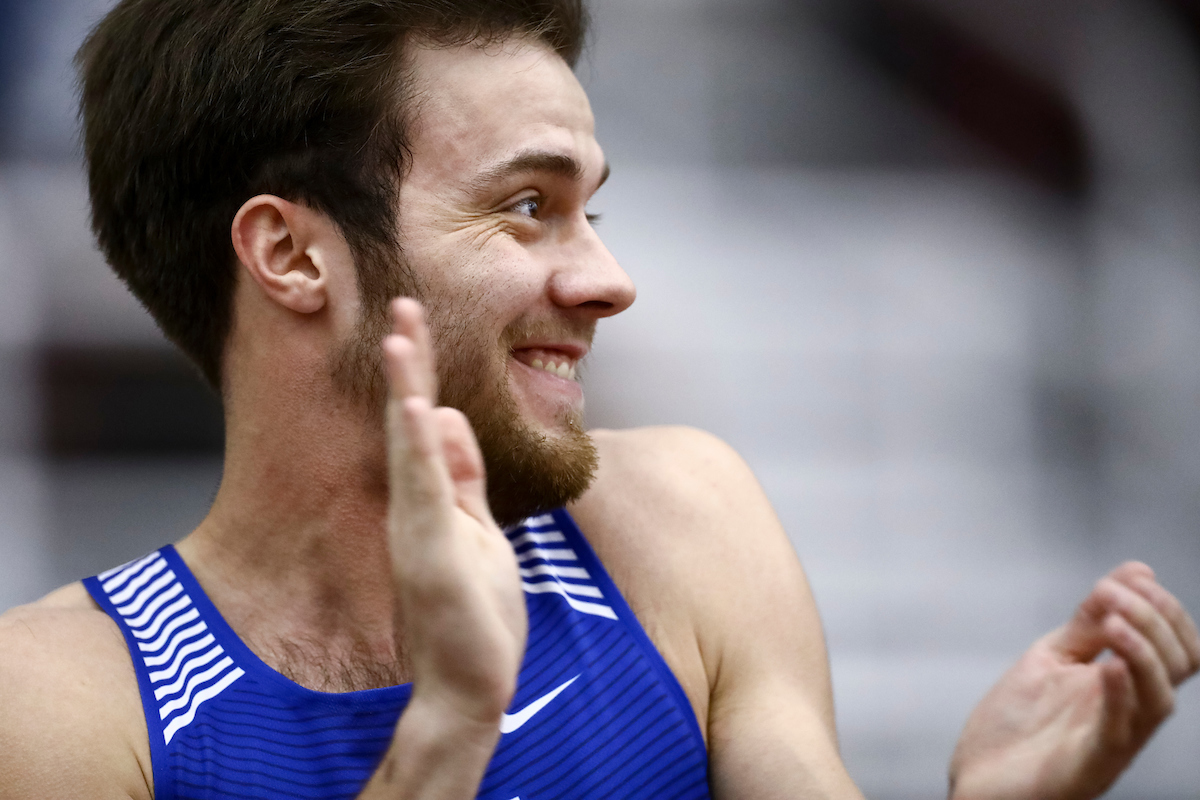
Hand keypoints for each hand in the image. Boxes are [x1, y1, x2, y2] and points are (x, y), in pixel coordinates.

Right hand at [383, 297, 526, 724]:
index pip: (423, 419)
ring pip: (410, 449)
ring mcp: (420, 531)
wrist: (466, 686)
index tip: (412, 317)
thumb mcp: (477, 527)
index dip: (417, 369)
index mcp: (430, 498)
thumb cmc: (474, 612)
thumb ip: (461, 475)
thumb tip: (448, 414)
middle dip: (406, 361)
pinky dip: (421, 451)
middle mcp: (416, 508)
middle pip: (410, 420)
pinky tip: (419, 410)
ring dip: (405, 390)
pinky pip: (425, 496)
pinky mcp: (431, 559)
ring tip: (398, 338)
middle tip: (401, 303)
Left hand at [948, 562, 1199, 799]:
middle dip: (1154, 620)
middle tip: (1113, 592)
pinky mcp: (1087, 764)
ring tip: (1114, 619)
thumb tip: (1135, 572)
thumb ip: (1088, 623)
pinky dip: (1120, 695)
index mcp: (1124, 689)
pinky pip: (1118, 732)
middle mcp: (1128, 715)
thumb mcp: (1050, 659)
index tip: (1134, 577)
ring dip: (1142, 652)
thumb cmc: (1014, 730)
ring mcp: (1112, 741)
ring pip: (1160, 701)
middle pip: (1178, 667)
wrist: (978, 783)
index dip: (1165, 609)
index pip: (1177, 648)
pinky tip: (1109, 666)